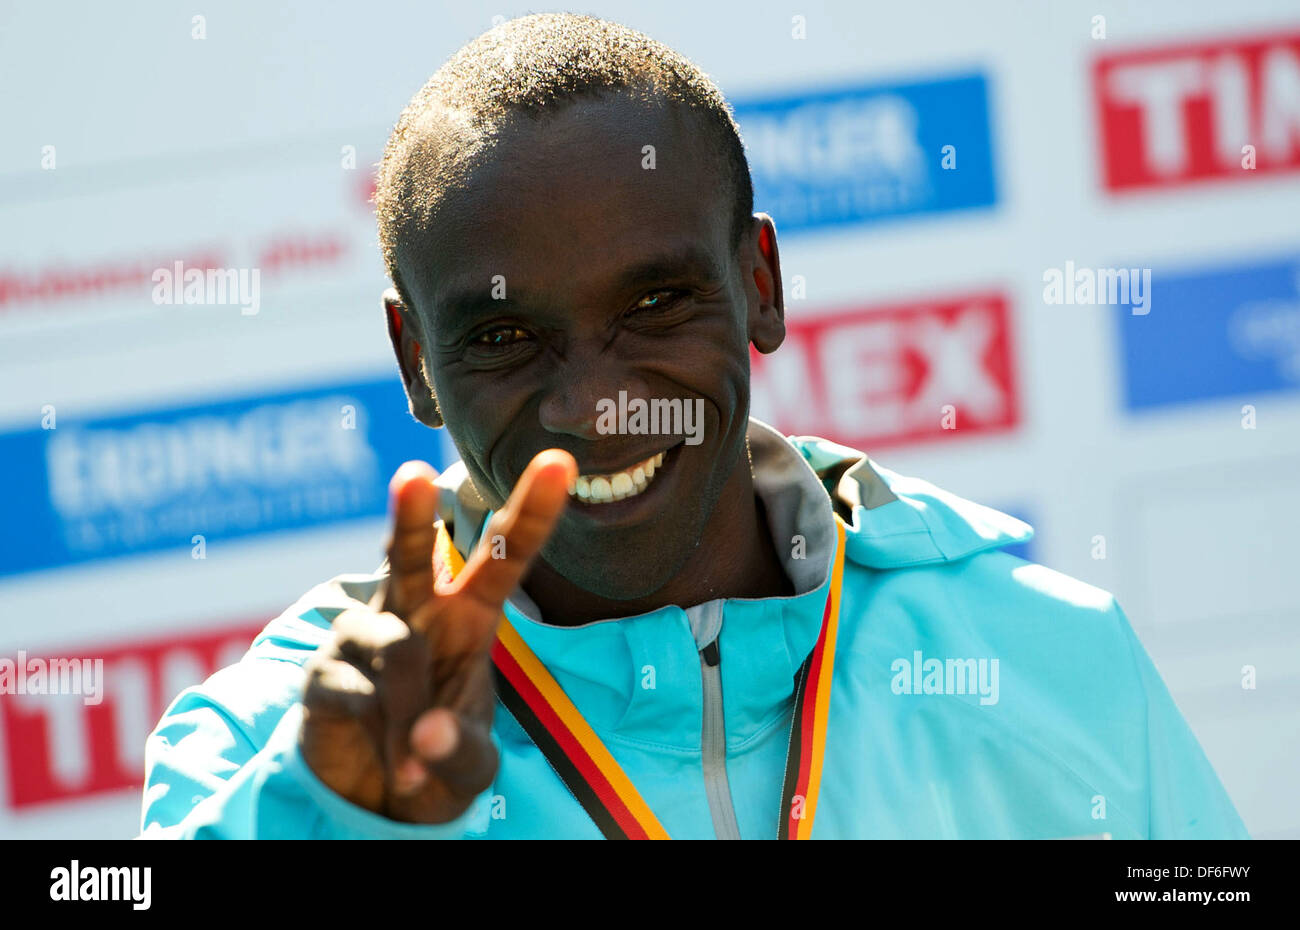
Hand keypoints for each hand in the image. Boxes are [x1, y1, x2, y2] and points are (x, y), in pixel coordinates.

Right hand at [300, 449, 575, 823]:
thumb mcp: (470, 766)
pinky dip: (383, 740)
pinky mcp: (323, 670)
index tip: (558, 463)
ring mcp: (363, 636)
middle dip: (409, 517)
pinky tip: (389, 761)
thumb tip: (426, 735)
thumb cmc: (439, 754)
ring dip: (411, 717)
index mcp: (469, 615)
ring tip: (414, 764)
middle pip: (410, 555)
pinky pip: (359, 694)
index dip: (531, 512)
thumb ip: (459, 751)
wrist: (377, 795)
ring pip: (396, 651)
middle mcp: (415, 610)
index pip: (504, 557)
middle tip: (412, 476)